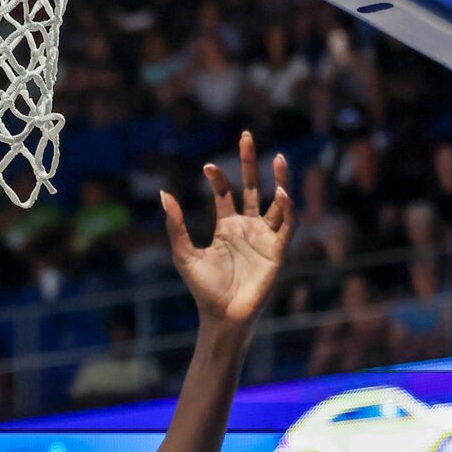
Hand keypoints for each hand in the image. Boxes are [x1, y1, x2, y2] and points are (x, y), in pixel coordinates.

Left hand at [162, 131, 296, 324]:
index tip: (207, 166)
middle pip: (253, 187)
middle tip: (246, 135)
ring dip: (280, 180)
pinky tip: (282, 193)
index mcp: (226, 227)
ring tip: (279, 156)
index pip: (225, 193)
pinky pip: (288, 226)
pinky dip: (288, 209)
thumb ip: (175, 224)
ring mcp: (264, 238)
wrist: (222, 316)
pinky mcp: (278, 251)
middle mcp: (248, 228)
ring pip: (277, 202)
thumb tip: (164, 194)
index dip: (219, 178)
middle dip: (251, 162)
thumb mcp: (184, 253)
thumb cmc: (203, 289)